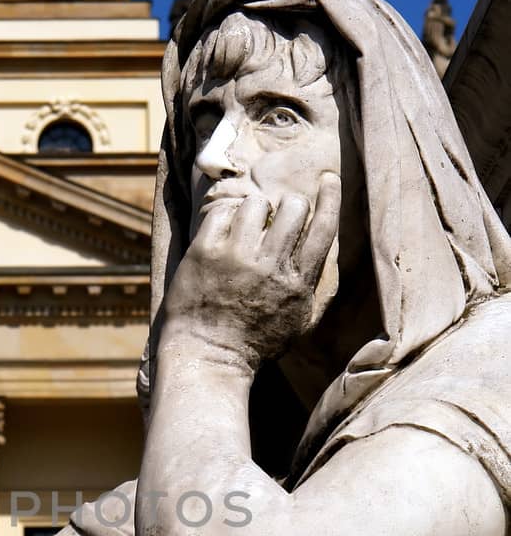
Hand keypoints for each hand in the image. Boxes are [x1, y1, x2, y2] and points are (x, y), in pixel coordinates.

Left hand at [163, 174, 340, 364]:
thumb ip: (312, 286)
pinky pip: (223, 212)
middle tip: (275, 219)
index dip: (330, 198)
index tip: (329, 179)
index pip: (324, 229)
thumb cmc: (256, 344)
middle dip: (287, 206)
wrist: (207, 357)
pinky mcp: (205, 253)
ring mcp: (236, 258)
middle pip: (293, 207)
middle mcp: (271, 267)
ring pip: (256, 204)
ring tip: (244, 231)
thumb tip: (322, 251)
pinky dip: (225, 217)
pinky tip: (223, 234)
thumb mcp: (299, 322)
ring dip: (253, 212)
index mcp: (298, 283)